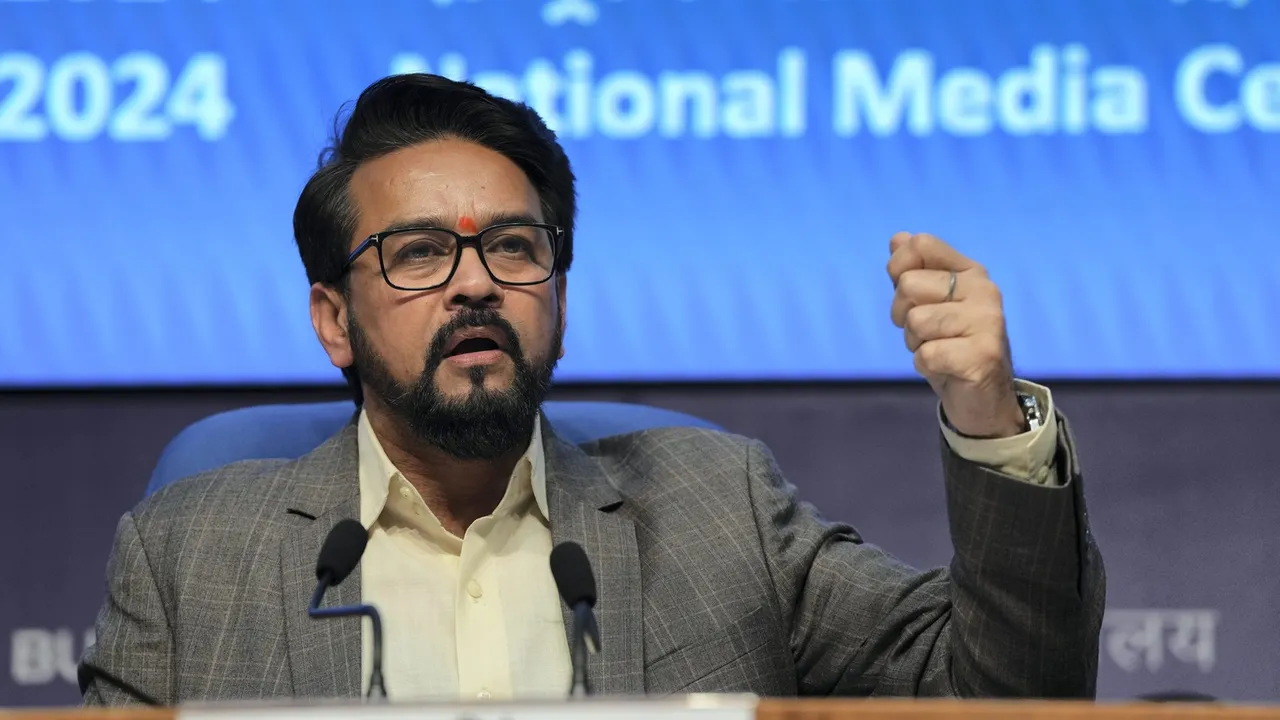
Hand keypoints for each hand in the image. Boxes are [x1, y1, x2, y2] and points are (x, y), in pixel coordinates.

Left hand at [887, 232, 1025, 438]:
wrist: (981, 397)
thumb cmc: (950, 345)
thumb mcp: (928, 305)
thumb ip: (914, 272)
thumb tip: (898, 238)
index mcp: (970, 271)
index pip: (920, 245)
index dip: (898, 269)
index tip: (910, 296)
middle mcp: (984, 290)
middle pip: (908, 285)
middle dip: (903, 316)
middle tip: (926, 333)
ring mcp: (987, 321)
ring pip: (915, 321)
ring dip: (916, 343)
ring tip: (939, 350)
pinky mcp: (983, 355)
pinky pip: (926, 354)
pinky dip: (925, 365)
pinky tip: (946, 368)